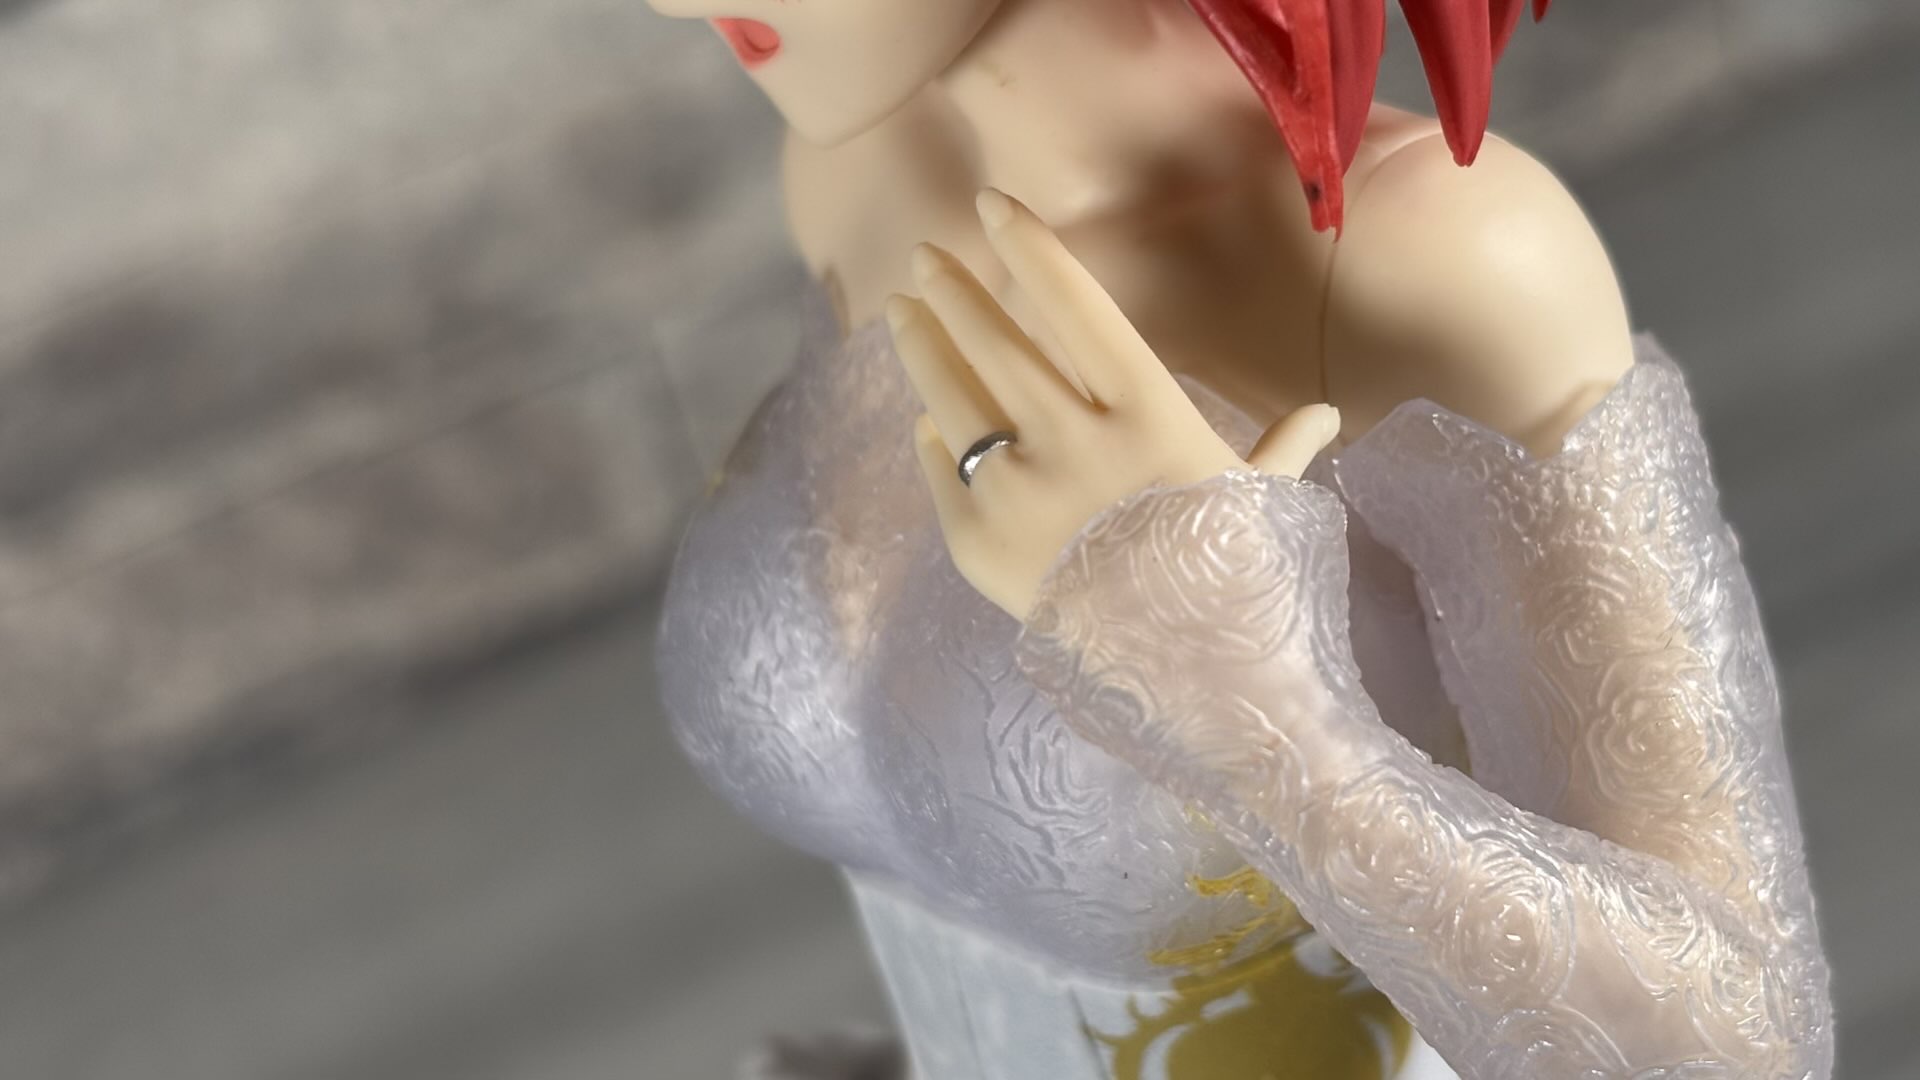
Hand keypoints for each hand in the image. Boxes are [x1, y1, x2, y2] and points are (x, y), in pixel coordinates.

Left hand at [887, 188, 1340, 621]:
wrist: (1194, 689)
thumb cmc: (1238, 587)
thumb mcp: (1262, 507)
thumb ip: (1279, 451)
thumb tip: (1327, 417)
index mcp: (1147, 412)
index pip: (1076, 306)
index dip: (1030, 250)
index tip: (990, 207)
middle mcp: (1073, 439)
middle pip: (997, 343)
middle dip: (954, 291)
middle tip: (921, 255)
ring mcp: (1016, 491)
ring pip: (952, 399)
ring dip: (922, 347)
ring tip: (900, 312)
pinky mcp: (976, 543)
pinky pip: (943, 473)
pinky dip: (933, 441)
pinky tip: (926, 421)